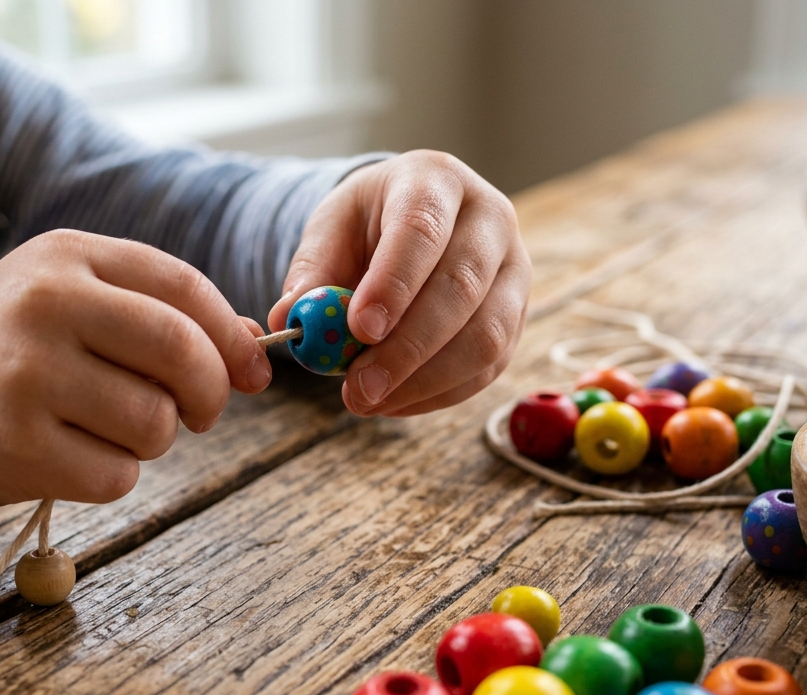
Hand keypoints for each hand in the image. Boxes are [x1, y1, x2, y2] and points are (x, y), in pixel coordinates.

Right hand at [0, 230, 269, 551]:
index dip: (231, 337)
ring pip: (153, 423)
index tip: (251, 374)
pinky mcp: (11, 446)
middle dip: (208, 393)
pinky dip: (112, 477)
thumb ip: (158, 314)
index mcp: (67, 255)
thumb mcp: (69, 301)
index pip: (184, 288)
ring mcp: (24, 375)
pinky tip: (70, 458)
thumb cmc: (6, 350)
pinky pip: (116, 476)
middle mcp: (44, 303)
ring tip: (106, 430)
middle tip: (198, 414)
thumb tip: (255, 348)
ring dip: (151, 441)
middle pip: (180, 352)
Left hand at [268, 151, 530, 416]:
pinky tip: (394, 402)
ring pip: (486, 334)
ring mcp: (514, 269)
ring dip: (426, 379)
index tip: (359, 329)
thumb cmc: (369, 224)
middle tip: (359, 387)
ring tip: (370, 401)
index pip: (422, 228)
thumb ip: (311, 272)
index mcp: (435, 181)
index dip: (394, 282)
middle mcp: (490, 218)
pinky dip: (441, 393)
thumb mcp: (331, 231)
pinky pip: (490, 365)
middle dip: (408, 346)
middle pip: (462, 286)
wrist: (414, 224)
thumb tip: (289, 320)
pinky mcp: (517, 316)